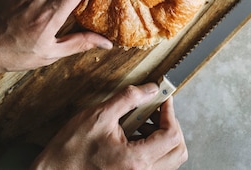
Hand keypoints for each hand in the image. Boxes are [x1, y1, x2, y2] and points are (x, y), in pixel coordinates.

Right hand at [31, 84, 187, 168]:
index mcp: (136, 159)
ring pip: (169, 160)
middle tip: (157, 108)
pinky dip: (153, 146)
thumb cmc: (72, 148)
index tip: (163, 98)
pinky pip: (156, 164)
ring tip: (142, 119)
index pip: (171, 135)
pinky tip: (135, 132)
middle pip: (178, 150)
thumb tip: (151, 88)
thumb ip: (128, 99)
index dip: (170, 112)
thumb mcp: (100, 115)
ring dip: (163, 136)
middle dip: (171, 125)